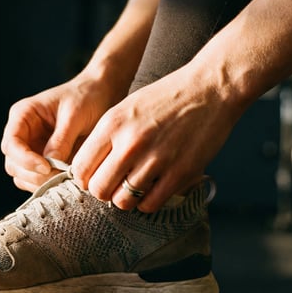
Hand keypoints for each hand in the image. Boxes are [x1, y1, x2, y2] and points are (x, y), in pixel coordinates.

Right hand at [1, 71, 118, 191]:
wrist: (99, 96)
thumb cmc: (85, 97)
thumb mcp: (75, 115)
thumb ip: (62, 139)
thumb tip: (50, 164)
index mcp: (23, 115)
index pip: (11, 144)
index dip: (25, 159)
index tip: (46, 167)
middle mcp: (22, 134)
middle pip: (13, 164)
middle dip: (33, 174)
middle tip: (59, 177)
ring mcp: (31, 149)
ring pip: (22, 176)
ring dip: (40, 182)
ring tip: (64, 180)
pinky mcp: (42, 161)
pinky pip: (36, 180)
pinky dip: (48, 185)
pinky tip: (65, 181)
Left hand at [72, 63, 239, 211]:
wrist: (211, 87)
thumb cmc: (166, 98)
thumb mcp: (126, 108)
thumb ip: (106, 137)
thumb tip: (89, 170)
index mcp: (112, 124)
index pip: (81, 168)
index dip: (85, 179)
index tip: (95, 178)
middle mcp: (130, 143)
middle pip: (99, 189)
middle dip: (104, 192)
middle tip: (114, 186)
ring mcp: (156, 160)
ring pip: (123, 201)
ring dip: (126, 199)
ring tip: (135, 187)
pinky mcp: (180, 173)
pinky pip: (150, 204)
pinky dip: (148, 202)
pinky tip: (153, 188)